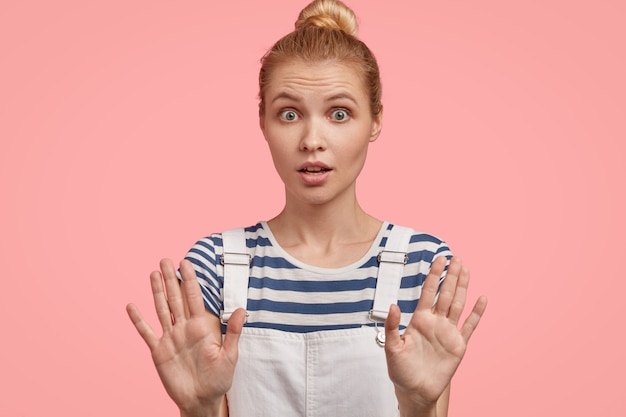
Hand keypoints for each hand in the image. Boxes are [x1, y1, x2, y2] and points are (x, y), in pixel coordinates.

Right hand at [126, 259, 245, 415]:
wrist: (202, 399)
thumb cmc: (219, 379)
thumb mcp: (230, 355)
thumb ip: (233, 332)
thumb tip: (241, 310)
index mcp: (201, 326)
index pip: (195, 297)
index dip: (190, 280)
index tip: (187, 262)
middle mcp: (184, 328)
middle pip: (176, 298)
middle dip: (171, 279)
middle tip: (165, 259)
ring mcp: (170, 338)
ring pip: (162, 309)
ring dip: (156, 292)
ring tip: (152, 273)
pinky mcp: (159, 351)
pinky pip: (147, 332)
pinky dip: (139, 320)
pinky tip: (132, 306)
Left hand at [384, 256, 486, 409]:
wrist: (415, 390)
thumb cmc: (401, 369)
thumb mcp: (392, 347)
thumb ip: (392, 326)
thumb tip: (393, 305)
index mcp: (420, 319)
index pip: (428, 292)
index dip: (434, 275)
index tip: (439, 259)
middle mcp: (435, 322)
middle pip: (445, 294)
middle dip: (451, 276)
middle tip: (456, 257)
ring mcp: (448, 332)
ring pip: (458, 304)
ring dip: (463, 287)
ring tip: (467, 270)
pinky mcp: (459, 345)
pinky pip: (470, 326)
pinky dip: (477, 313)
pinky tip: (482, 299)